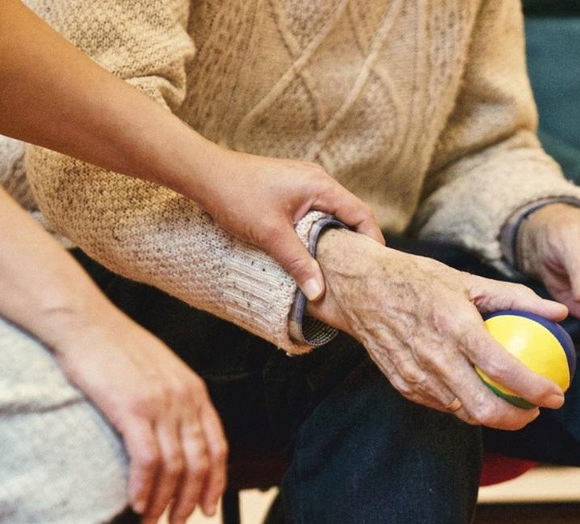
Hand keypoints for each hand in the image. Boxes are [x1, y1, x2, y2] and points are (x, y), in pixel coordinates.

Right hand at [44, 303, 227, 523]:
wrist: (85, 323)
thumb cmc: (114, 347)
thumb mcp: (159, 371)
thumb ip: (173, 400)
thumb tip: (173, 435)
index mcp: (194, 391)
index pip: (218, 446)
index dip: (215, 482)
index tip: (207, 506)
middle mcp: (184, 399)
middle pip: (199, 462)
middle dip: (189, 499)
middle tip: (176, 521)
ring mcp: (160, 403)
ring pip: (175, 466)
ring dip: (163, 500)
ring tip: (150, 519)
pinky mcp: (132, 408)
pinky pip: (147, 459)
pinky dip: (144, 487)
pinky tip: (136, 503)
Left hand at [194, 150, 384, 300]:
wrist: (205, 174)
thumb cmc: (237, 196)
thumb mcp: (271, 235)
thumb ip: (298, 263)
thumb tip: (319, 292)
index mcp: (320, 185)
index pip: (361, 214)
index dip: (372, 241)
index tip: (374, 266)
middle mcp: (317, 180)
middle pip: (350, 214)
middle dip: (355, 243)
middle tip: (358, 272)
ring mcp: (303, 183)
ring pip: (331, 214)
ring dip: (335, 238)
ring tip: (336, 267)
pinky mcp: (290, 189)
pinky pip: (315, 212)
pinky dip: (318, 231)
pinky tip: (311, 251)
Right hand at [307, 229, 569, 429]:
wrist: (361, 288)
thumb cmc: (418, 279)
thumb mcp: (467, 280)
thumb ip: (516, 297)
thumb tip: (559, 312)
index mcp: (454, 325)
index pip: (502, 368)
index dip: (534, 388)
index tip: (556, 395)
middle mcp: (434, 355)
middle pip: (483, 408)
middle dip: (518, 418)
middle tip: (536, 410)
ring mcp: (415, 375)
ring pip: (463, 412)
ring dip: (493, 415)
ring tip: (512, 404)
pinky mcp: (403, 384)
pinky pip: (442, 405)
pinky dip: (464, 405)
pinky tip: (478, 394)